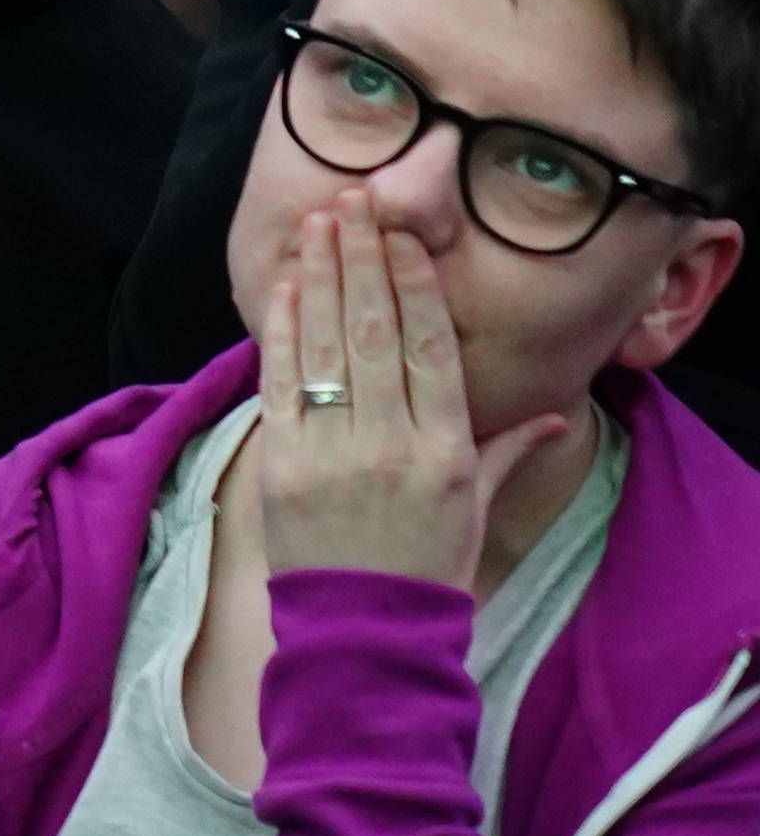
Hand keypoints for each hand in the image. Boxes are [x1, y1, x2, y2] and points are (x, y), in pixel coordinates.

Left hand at [247, 196, 580, 588]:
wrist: (365, 634)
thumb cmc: (427, 567)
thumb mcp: (478, 508)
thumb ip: (508, 450)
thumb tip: (555, 410)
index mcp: (445, 452)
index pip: (431, 351)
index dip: (416, 287)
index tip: (405, 236)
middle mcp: (390, 445)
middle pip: (374, 333)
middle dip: (363, 260)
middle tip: (356, 201)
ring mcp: (332, 453)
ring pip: (326, 346)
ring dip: (320, 277)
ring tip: (318, 223)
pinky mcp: (282, 464)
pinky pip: (280, 382)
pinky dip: (281, 330)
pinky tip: (285, 286)